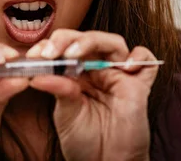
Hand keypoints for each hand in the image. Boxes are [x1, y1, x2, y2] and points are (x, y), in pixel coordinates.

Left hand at [26, 29, 158, 160]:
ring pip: (113, 42)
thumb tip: (37, 75)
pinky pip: (147, 61)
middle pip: (88, 39)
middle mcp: (98, 69)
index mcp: (77, 71)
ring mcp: (119, 75)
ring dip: (92, 41)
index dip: (50, 45)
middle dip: (67, 40)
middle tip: (50, 52)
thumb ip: (58, 91)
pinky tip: (125, 66)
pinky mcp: (139, 86)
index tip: (34, 55)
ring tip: (74, 54)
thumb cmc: (86, 141)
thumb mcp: (66, 114)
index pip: (65, 47)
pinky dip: (139, 57)